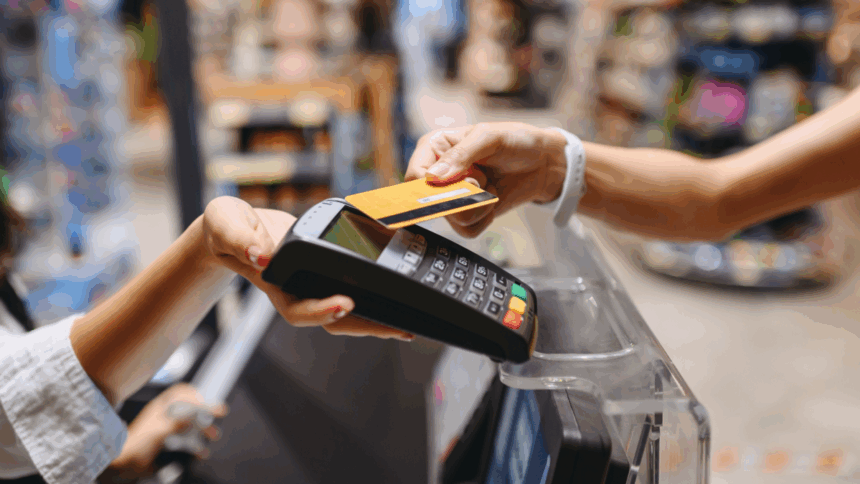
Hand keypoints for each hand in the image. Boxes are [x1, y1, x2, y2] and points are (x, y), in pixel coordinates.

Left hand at [104, 384, 225, 479]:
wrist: (123, 467)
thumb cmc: (134, 447)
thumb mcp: (157, 432)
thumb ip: (176, 422)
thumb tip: (194, 414)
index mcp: (161, 407)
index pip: (182, 393)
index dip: (196, 395)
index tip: (208, 405)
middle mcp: (166, 416)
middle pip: (190, 408)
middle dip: (205, 414)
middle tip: (217, 419)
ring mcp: (168, 429)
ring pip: (191, 425)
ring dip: (204, 430)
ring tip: (213, 436)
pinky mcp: (169, 444)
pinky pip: (187, 441)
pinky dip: (196, 445)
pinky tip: (201, 451)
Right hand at [200, 196, 414, 340]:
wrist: (237, 226)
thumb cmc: (228, 227)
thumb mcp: (224, 224)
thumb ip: (239, 239)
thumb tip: (260, 254)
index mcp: (275, 284)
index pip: (299, 309)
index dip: (322, 311)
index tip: (345, 304)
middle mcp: (298, 290)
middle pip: (333, 320)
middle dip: (365, 325)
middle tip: (398, 328)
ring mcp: (313, 284)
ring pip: (347, 310)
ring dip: (376, 318)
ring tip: (406, 325)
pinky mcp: (326, 272)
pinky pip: (352, 286)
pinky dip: (374, 293)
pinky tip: (398, 295)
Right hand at [405, 122, 567, 237]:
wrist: (542, 162)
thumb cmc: (516, 141)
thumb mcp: (489, 137)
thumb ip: (461, 155)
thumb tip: (433, 177)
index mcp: (435, 148)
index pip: (414, 176)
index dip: (432, 186)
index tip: (458, 181)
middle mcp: (438, 174)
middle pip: (430, 202)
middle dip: (462, 195)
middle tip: (482, 178)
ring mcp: (452, 196)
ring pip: (451, 219)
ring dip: (477, 205)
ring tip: (489, 186)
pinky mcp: (467, 213)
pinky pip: (466, 230)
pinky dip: (484, 218)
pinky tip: (492, 200)